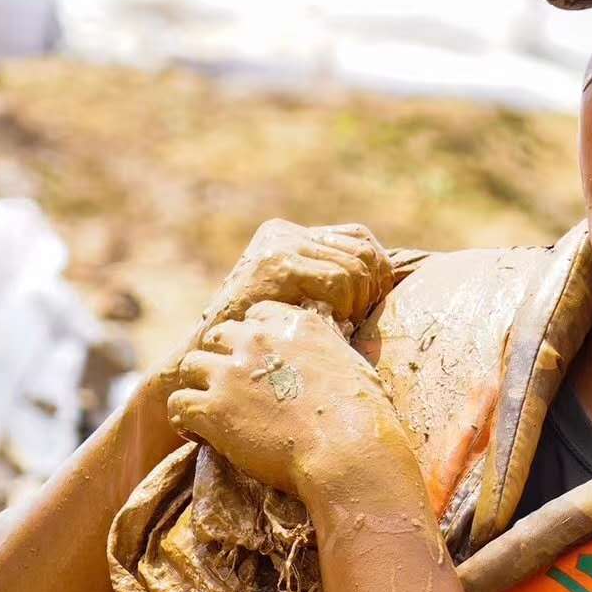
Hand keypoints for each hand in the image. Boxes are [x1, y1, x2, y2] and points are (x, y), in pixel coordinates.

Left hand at [167, 300, 416, 502]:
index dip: (253, 338)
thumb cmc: (365, 418)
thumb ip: (330, 354)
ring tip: (207, 409)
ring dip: (197, 385)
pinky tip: (195, 432)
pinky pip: (178, 404)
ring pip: (190, 365)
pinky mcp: (213, 409)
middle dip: (221, 357)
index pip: (257, 315)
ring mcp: (230, 373)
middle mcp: (257, 341)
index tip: (257, 360)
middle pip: (219, 336)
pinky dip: (182, 419)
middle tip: (229, 386)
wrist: (349, 452)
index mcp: (294, 325)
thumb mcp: (355, 366)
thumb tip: (331, 361)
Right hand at [197, 218, 392, 339]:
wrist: (205, 358)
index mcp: (289, 236)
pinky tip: (326, 324)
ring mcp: (279, 246)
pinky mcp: (276, 265)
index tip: (366, 309)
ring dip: (358, 303)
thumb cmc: (260, 345)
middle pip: (365, 250)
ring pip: (357, 266)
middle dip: (373, 290)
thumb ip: (329, 287)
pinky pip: (340, 280)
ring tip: (338, 324)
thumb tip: (386, 281)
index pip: (360, 239)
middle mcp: (284, 233)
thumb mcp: (297, 306)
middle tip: (356, 321)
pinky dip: (344, 307)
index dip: (377, 273)